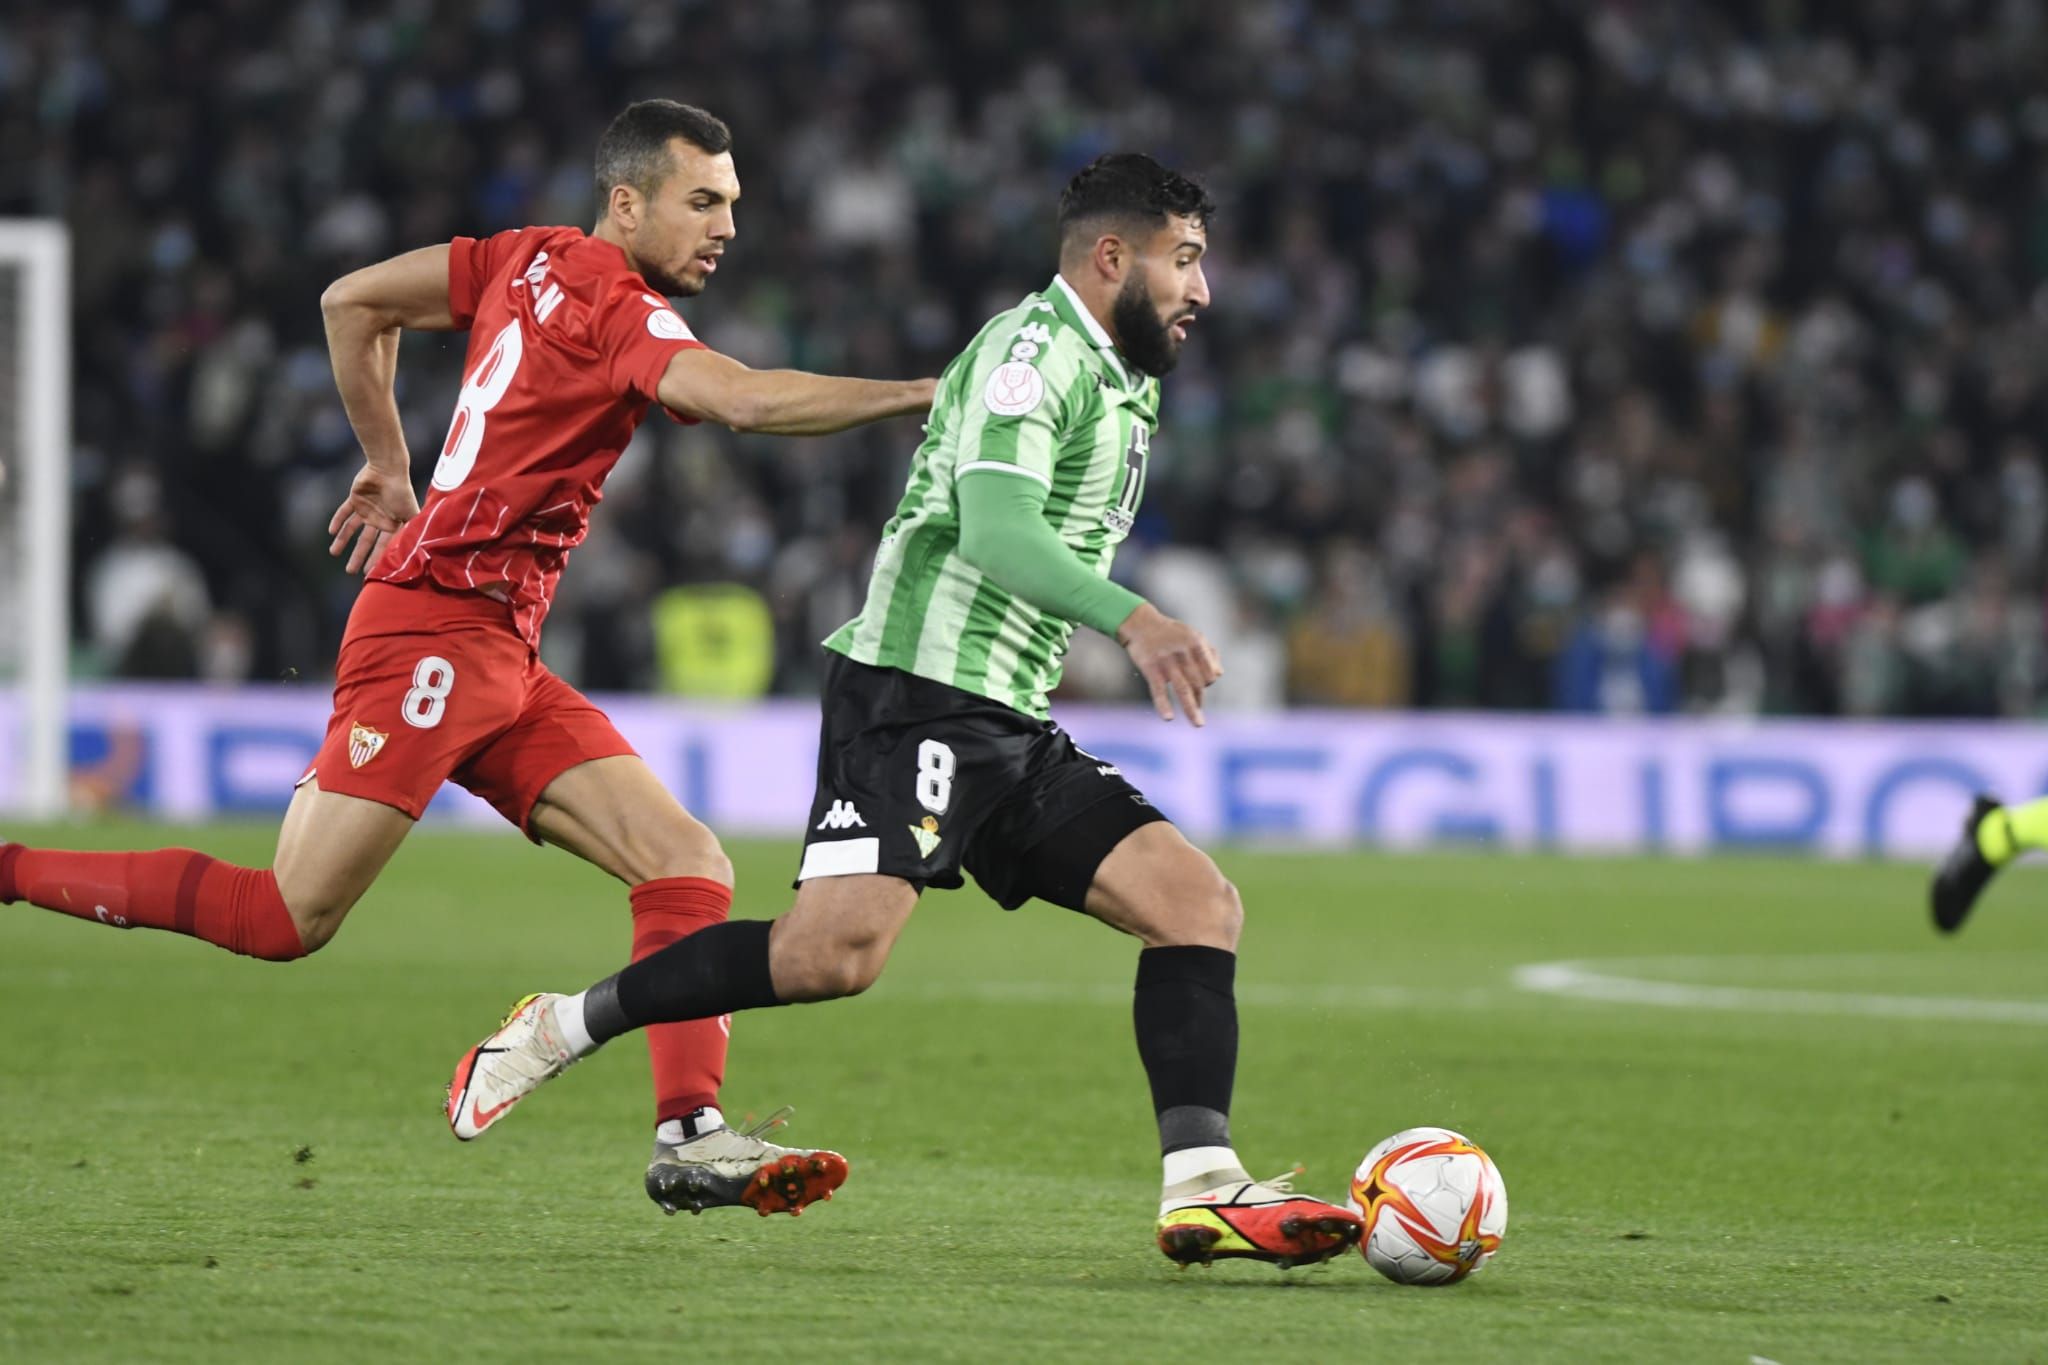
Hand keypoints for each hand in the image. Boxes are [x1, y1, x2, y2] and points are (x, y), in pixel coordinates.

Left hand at [327, 464, 418, 574]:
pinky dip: (337, 520)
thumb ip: (411, 531)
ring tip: (333, 553)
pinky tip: (331, 532)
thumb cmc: (401, 491)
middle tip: (350, 571)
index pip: (383, 546)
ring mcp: (366, 509)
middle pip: (366, 541)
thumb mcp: (410, 514)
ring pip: (352, 529)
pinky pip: (344, 512)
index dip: (376, 559)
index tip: (369, 573)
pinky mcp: (355, 499)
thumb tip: (417, 553)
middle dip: (358, 556)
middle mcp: (379, 519)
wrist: (388, 468)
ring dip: (342, 540)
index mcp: (392, 524)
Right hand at [1116, 602, 1223, 726]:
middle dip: (1199, 697)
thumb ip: (1209, 653)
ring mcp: (1167, 661)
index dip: (1209, 681)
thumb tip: (1219, 674)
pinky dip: (1163, 705)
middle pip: (1199, 683)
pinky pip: (1158, 691)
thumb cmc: (1171, 632)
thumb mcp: (1193, 635)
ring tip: (1199, 724)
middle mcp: (1183, 653)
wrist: (1141, 624)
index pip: (1211, 672)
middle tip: (1196, 705)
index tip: (1202, 683)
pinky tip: (1168, 718)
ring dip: (1192, 710)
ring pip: (1183, 690)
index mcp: (1196, 644)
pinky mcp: (1151, 669)